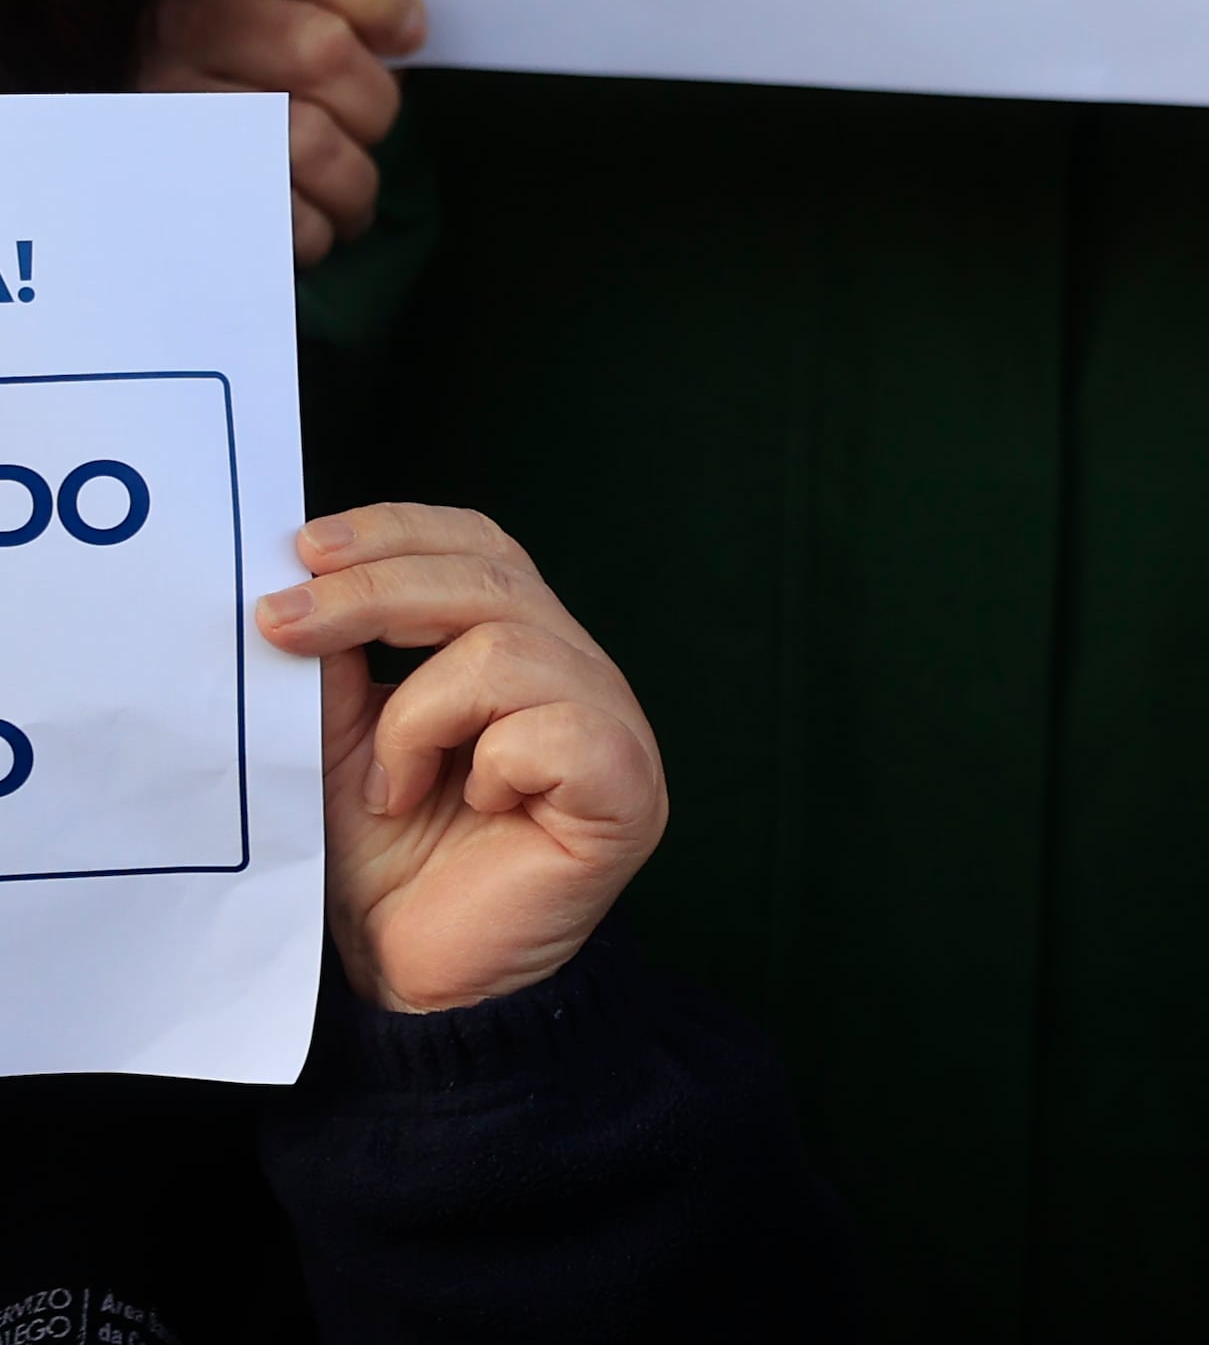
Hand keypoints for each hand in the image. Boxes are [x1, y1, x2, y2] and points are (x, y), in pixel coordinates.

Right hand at [139, 0, 422, 261]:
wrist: (203, 137)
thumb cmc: (300, 60)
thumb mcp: (332, 5)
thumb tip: (410, 36)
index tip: (405, 36)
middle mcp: (185, 20)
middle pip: (315, 50)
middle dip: (374, 102)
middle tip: (372, 120)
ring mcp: (166, 99)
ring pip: (299, 140)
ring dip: (352, 178)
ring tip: (353, 183)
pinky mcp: (168, 180)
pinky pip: (271, 213)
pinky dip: (315, 227)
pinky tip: (316, 218)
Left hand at [258, 503, 668, 1014]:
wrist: (420, 982)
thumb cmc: (387, 867)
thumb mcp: (340, 747)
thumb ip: (336, 668)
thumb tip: (297, 583)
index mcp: (519, 648)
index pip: (481, 547)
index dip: (399, 531)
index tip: (301, 549)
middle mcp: (577, 671)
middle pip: (492, 577)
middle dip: (374, 591)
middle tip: (279, 625)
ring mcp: (612, 725)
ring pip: (511, 648)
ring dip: (418, 716)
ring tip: (392, 788)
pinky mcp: (626, 787)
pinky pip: (552, 730)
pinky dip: (487, 764)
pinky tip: (470, 808)